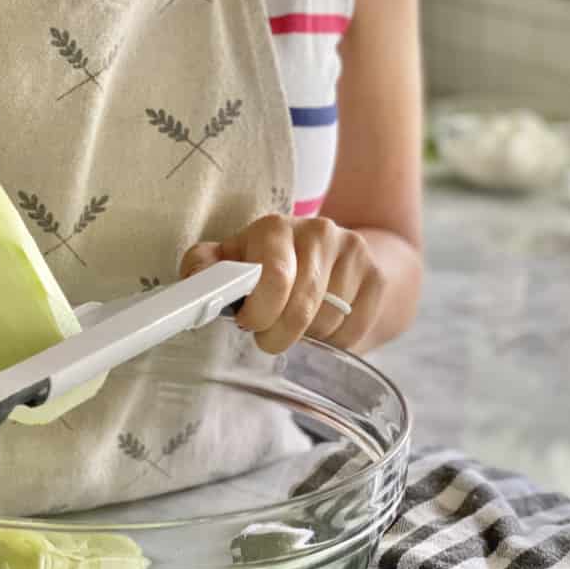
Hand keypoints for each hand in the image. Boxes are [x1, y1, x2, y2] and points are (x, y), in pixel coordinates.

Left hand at [181, 214, 384, 353]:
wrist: (334, 253)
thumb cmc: (272, 262)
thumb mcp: (235, 258)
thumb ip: (207, 267)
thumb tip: (192, 281)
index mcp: (274, 228)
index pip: (273, 277)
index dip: (259, 314)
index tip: (248, 324)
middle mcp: (318, 232)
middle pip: (301, 308)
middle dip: (278, 335)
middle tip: (268, 337)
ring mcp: (352, 252)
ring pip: (327, 323)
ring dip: (307, 337)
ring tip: (297, 324)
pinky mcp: (376, 275)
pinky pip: (354, 329)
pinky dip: (336, 340)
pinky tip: (324, 325)